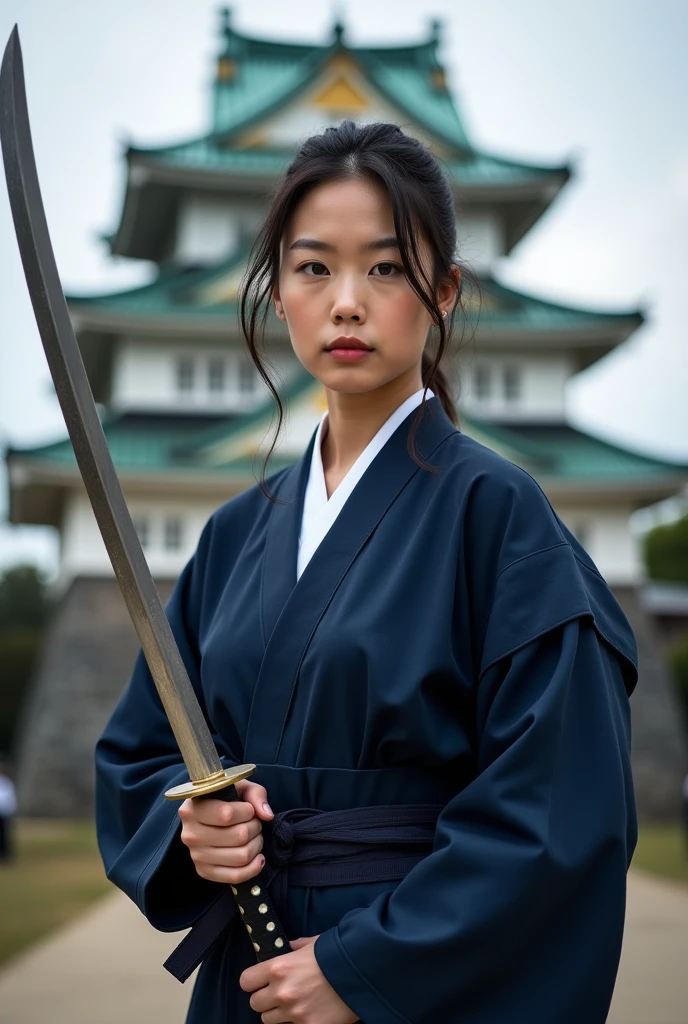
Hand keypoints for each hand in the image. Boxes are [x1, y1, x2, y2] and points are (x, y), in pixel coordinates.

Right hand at [178, 779, 273, 883]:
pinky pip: (236, 876)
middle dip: (255, 827)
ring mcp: (196, 856)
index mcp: (192, 809)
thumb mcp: (239, 787)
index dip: (247, 811)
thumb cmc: (225, 800)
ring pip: (241, 856)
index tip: (249, 809)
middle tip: (253, 823)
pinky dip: (254, 868)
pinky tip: (258, 857)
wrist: (208, 819)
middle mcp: (190, 834)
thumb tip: (266, 815)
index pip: (227, 814)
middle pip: (239, 836)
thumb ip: (255, 794)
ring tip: (253, 837)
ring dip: (257, 845)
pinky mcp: (204, 872)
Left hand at [240, 935, 359, 1023]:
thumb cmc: (338, 954)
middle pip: (255, 1004)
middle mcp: (282, 992)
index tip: (260, 981)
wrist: (364, 973)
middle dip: (265, 998)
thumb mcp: (313, 943)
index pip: (245, 981)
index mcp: (279, 967)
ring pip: (269, 1020)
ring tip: (294, 1003)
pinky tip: (307, 1012)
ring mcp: (295, 1013)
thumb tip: (286, 947)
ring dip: (278, 1013)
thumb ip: (295, 947)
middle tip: (278, 993)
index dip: (253, 982)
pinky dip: (296, 1022)